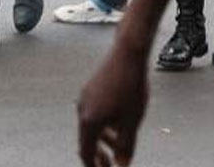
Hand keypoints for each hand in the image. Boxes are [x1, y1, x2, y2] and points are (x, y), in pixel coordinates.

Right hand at [77, 44, 148, 165]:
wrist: (127, 56)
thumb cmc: (130, 88)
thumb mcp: (131, 123)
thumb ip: (125, 147)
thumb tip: (122, 165)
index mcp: (89, 121)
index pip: (86, 153)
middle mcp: (82, 110)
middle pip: (86, 141)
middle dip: (99, 155)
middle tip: (112, 164)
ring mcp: (84, 99)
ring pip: (90, 127)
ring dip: (103, 140)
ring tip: (120, 144)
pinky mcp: (90, 91)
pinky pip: (93, 114)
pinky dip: (103, 125)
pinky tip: (117, 123)